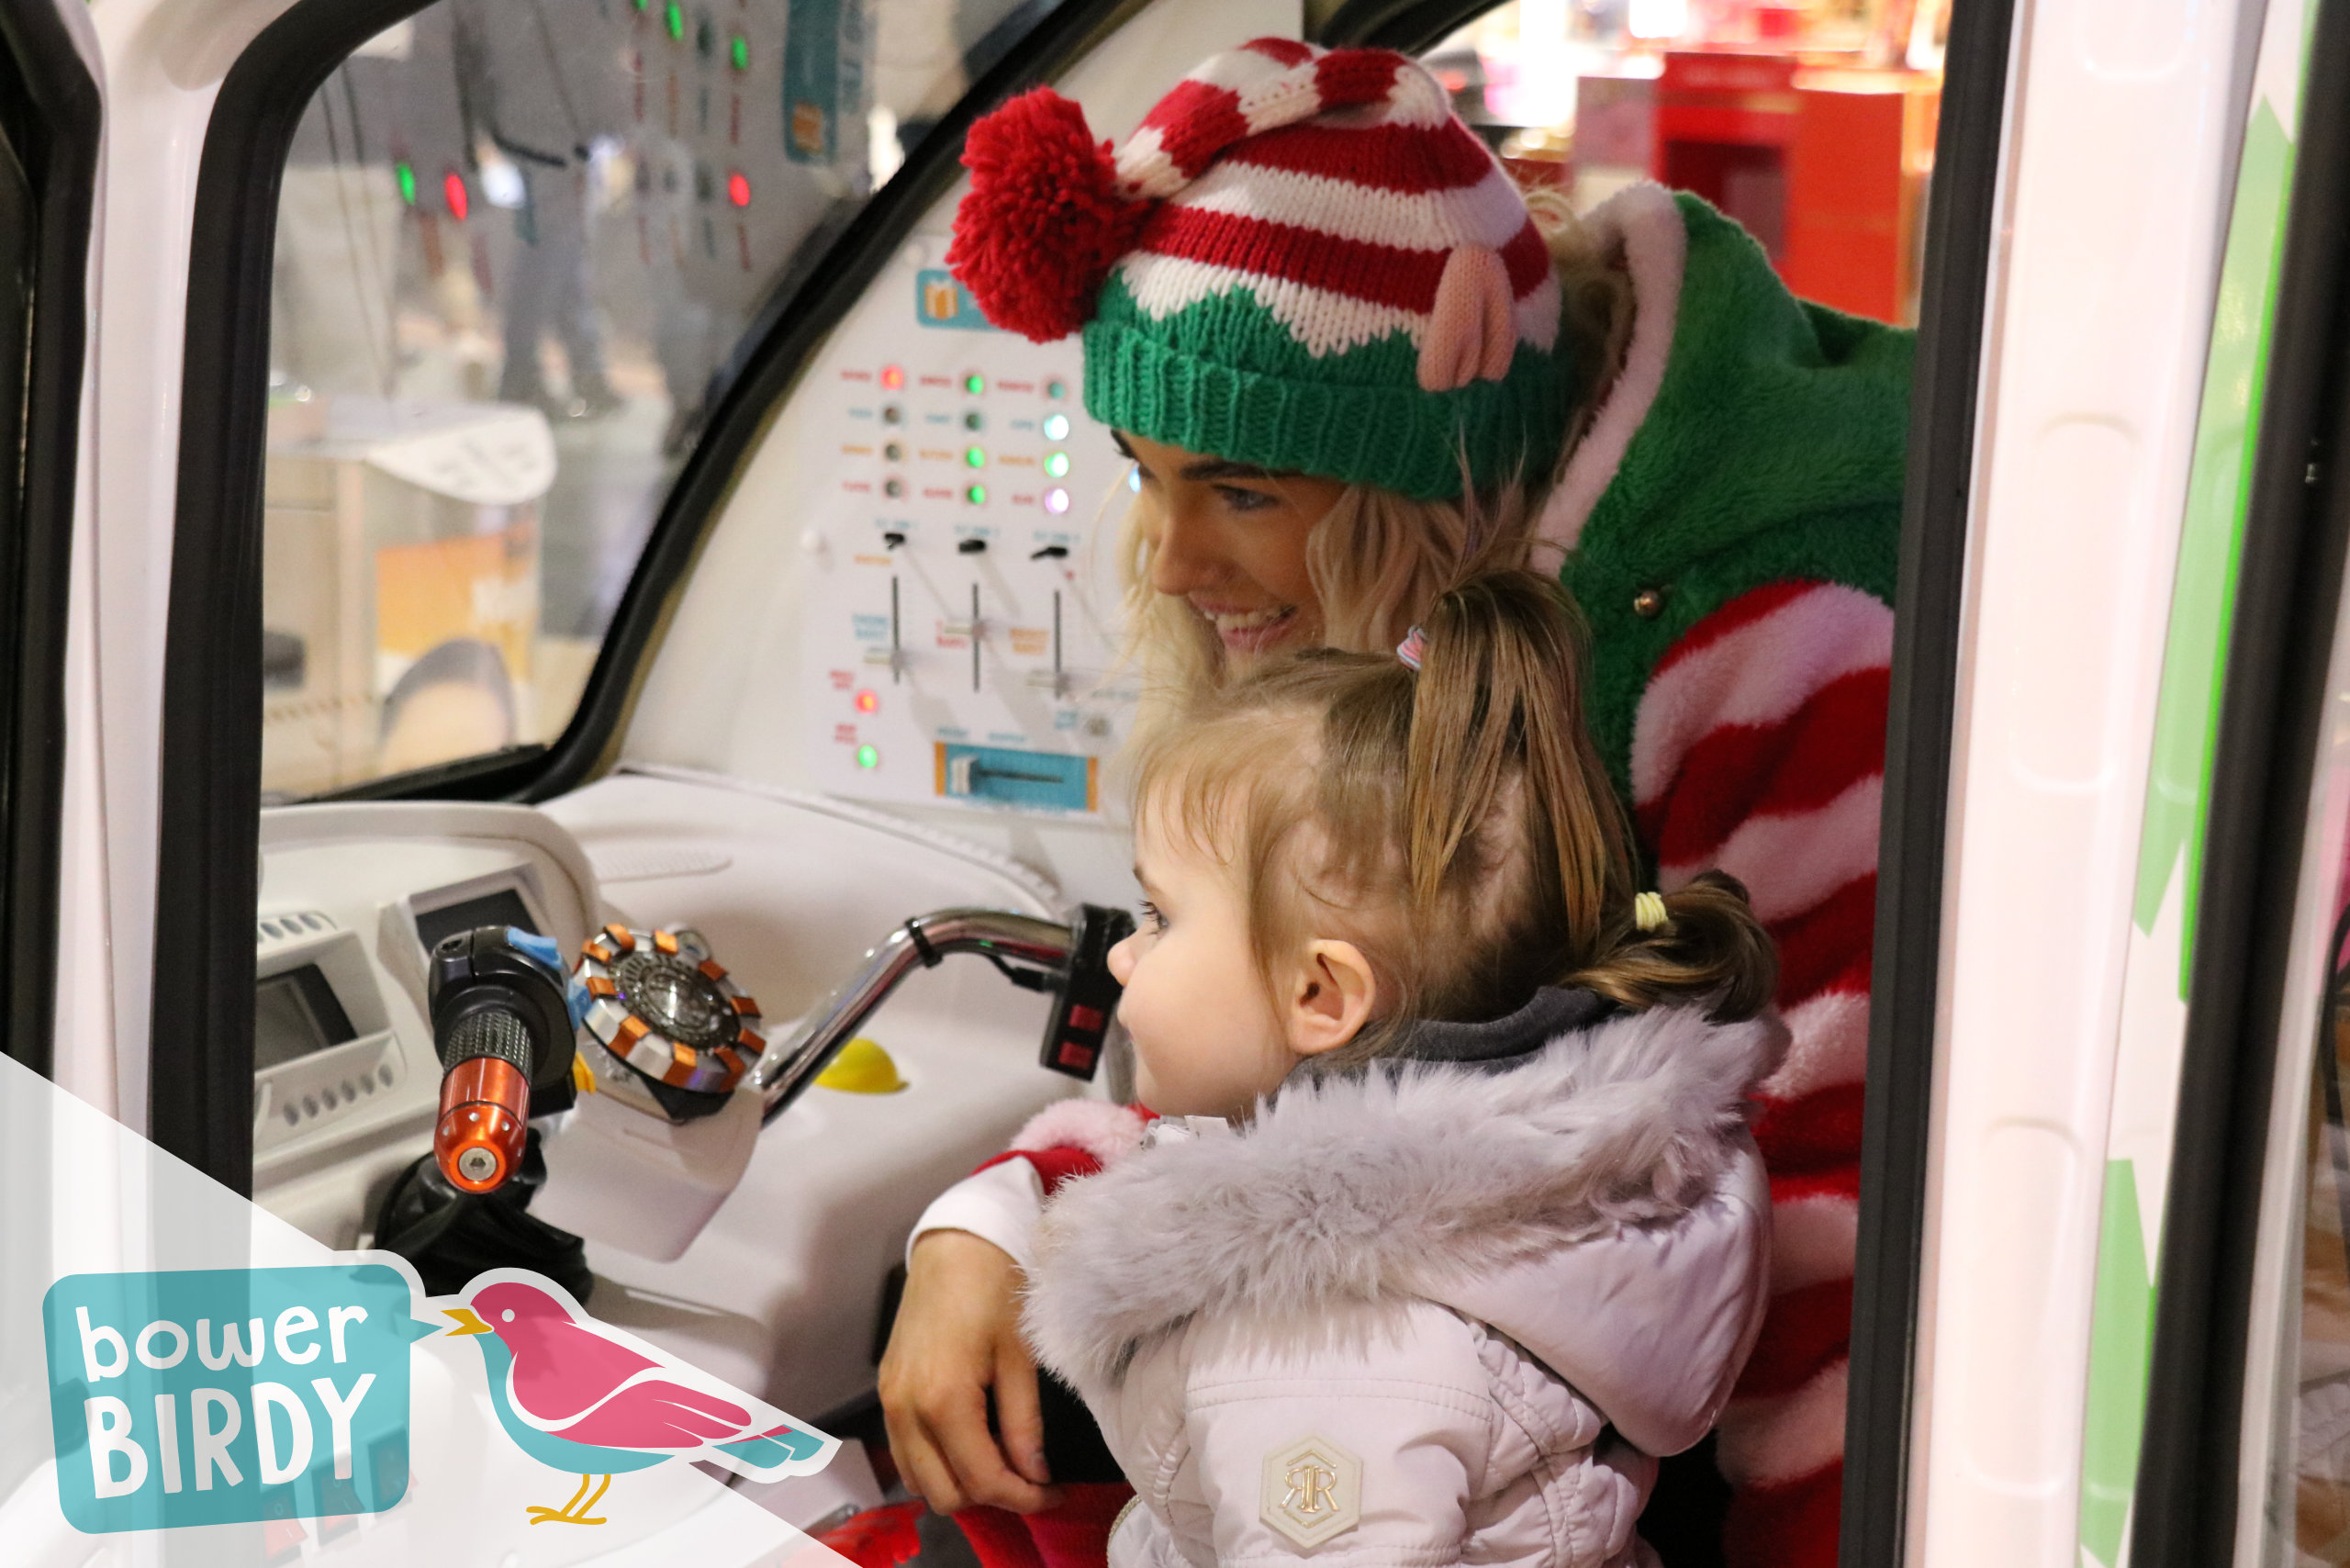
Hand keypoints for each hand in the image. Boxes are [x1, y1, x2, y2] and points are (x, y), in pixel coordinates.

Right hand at [879, 1230, 1061, 1513]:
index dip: (1024, 1497)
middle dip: (992, 1498)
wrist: (954, 1244)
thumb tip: (1035, 1475)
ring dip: (960, 1485)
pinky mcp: (887, 1391)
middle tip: (1032, 1480)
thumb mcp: (1021, 1356)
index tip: (1055, 1492)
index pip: (982, 1480)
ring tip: (1003, 1463)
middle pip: (945, 1494)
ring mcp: (890, 1402)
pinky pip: (906, 1453)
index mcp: (944, 1399)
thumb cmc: (994, 1287)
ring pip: (919, 1481)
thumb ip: (1024, 1423)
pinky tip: (972, 1443)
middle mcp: (906, 1409)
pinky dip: (937, 1464)